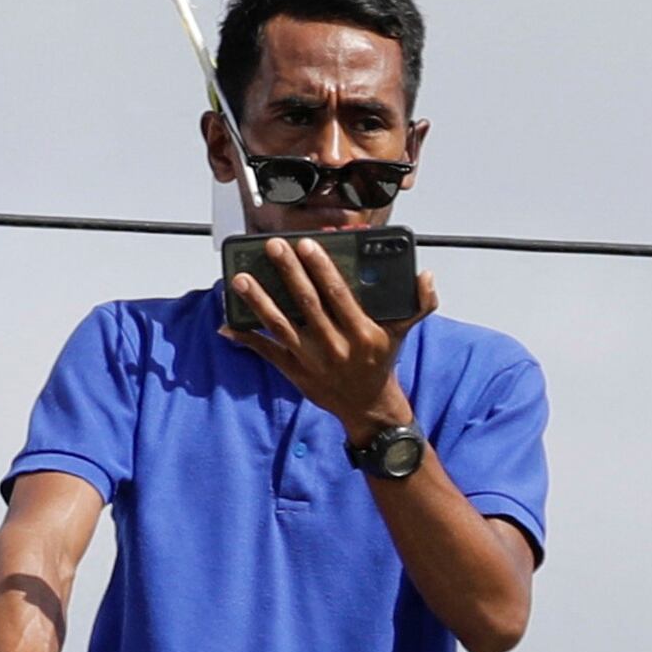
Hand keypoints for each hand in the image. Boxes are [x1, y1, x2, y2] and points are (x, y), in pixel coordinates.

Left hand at [223, 237, 417, 439]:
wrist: (367, 406)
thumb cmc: (380, 361)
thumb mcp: (402, 333)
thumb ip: (418, 304)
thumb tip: (424, 275)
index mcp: (362, 332)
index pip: (338, 294)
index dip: (320, 268)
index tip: (306, 245)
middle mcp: (335, 345)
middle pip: (306, 303)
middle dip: (288, 272)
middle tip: (273, 246)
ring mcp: (311, 359)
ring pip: (280, 326)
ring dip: (259, 301)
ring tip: (241, 279)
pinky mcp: (293, 371)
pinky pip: (266, 352)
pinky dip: (246, 338)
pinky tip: (227, 323)